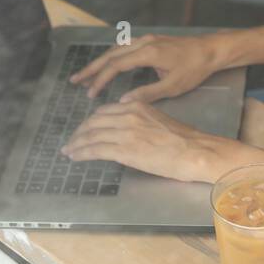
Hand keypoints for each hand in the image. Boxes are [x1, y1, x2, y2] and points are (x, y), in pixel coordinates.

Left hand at [60, 99, 224, 182]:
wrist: (194, 151)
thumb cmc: (184, 140)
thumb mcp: (160, 120)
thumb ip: (142, 120)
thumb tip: (130, 128)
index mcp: (137, 107)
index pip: (104, 112)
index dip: (90, 122)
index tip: (84, 129)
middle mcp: (128, 115)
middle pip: (93, 121)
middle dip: (79, 132)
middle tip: (72, 141)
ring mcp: (124, 132)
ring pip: (91, 135)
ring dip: (76, 144)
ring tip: (69, 150)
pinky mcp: (123, 150)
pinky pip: (94, 150)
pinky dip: (81, 153)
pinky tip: (75, 156)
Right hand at [68, 33, 226, 101]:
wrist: (211, 50)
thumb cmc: (194, 69)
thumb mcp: (172, 86)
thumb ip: (146, 93)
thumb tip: (122, 102)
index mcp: (147, 53)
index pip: (116, 66)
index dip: (100, 79)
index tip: (90, 93)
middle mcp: (143, 43)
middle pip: (110, 54)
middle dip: (92, 68)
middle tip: (75, 80)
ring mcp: (147, 40)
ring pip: (116, 49)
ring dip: (101, 62)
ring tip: (87, 75)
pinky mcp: (151, 41)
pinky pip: (125, 47)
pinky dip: (112, 56)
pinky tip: (108, 65)